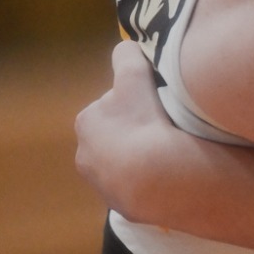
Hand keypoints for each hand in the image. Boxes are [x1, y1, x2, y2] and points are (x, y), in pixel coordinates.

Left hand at [74, 41, 176, 217]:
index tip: (152, 108)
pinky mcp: (122, 207)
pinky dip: (149, 181)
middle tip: (162, 130)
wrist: (157, 177)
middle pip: (114, 137)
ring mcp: (103, 185)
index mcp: (86, 123)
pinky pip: (137, 187)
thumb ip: (126, 57)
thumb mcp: (134, 77)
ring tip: (168, 154)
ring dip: (141, 159)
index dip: (131, 105)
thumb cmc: (143, 121)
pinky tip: (168, 175)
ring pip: (124, 163)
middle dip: (133, 134)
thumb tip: (125, 46)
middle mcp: (85, 156)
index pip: (109, 107)